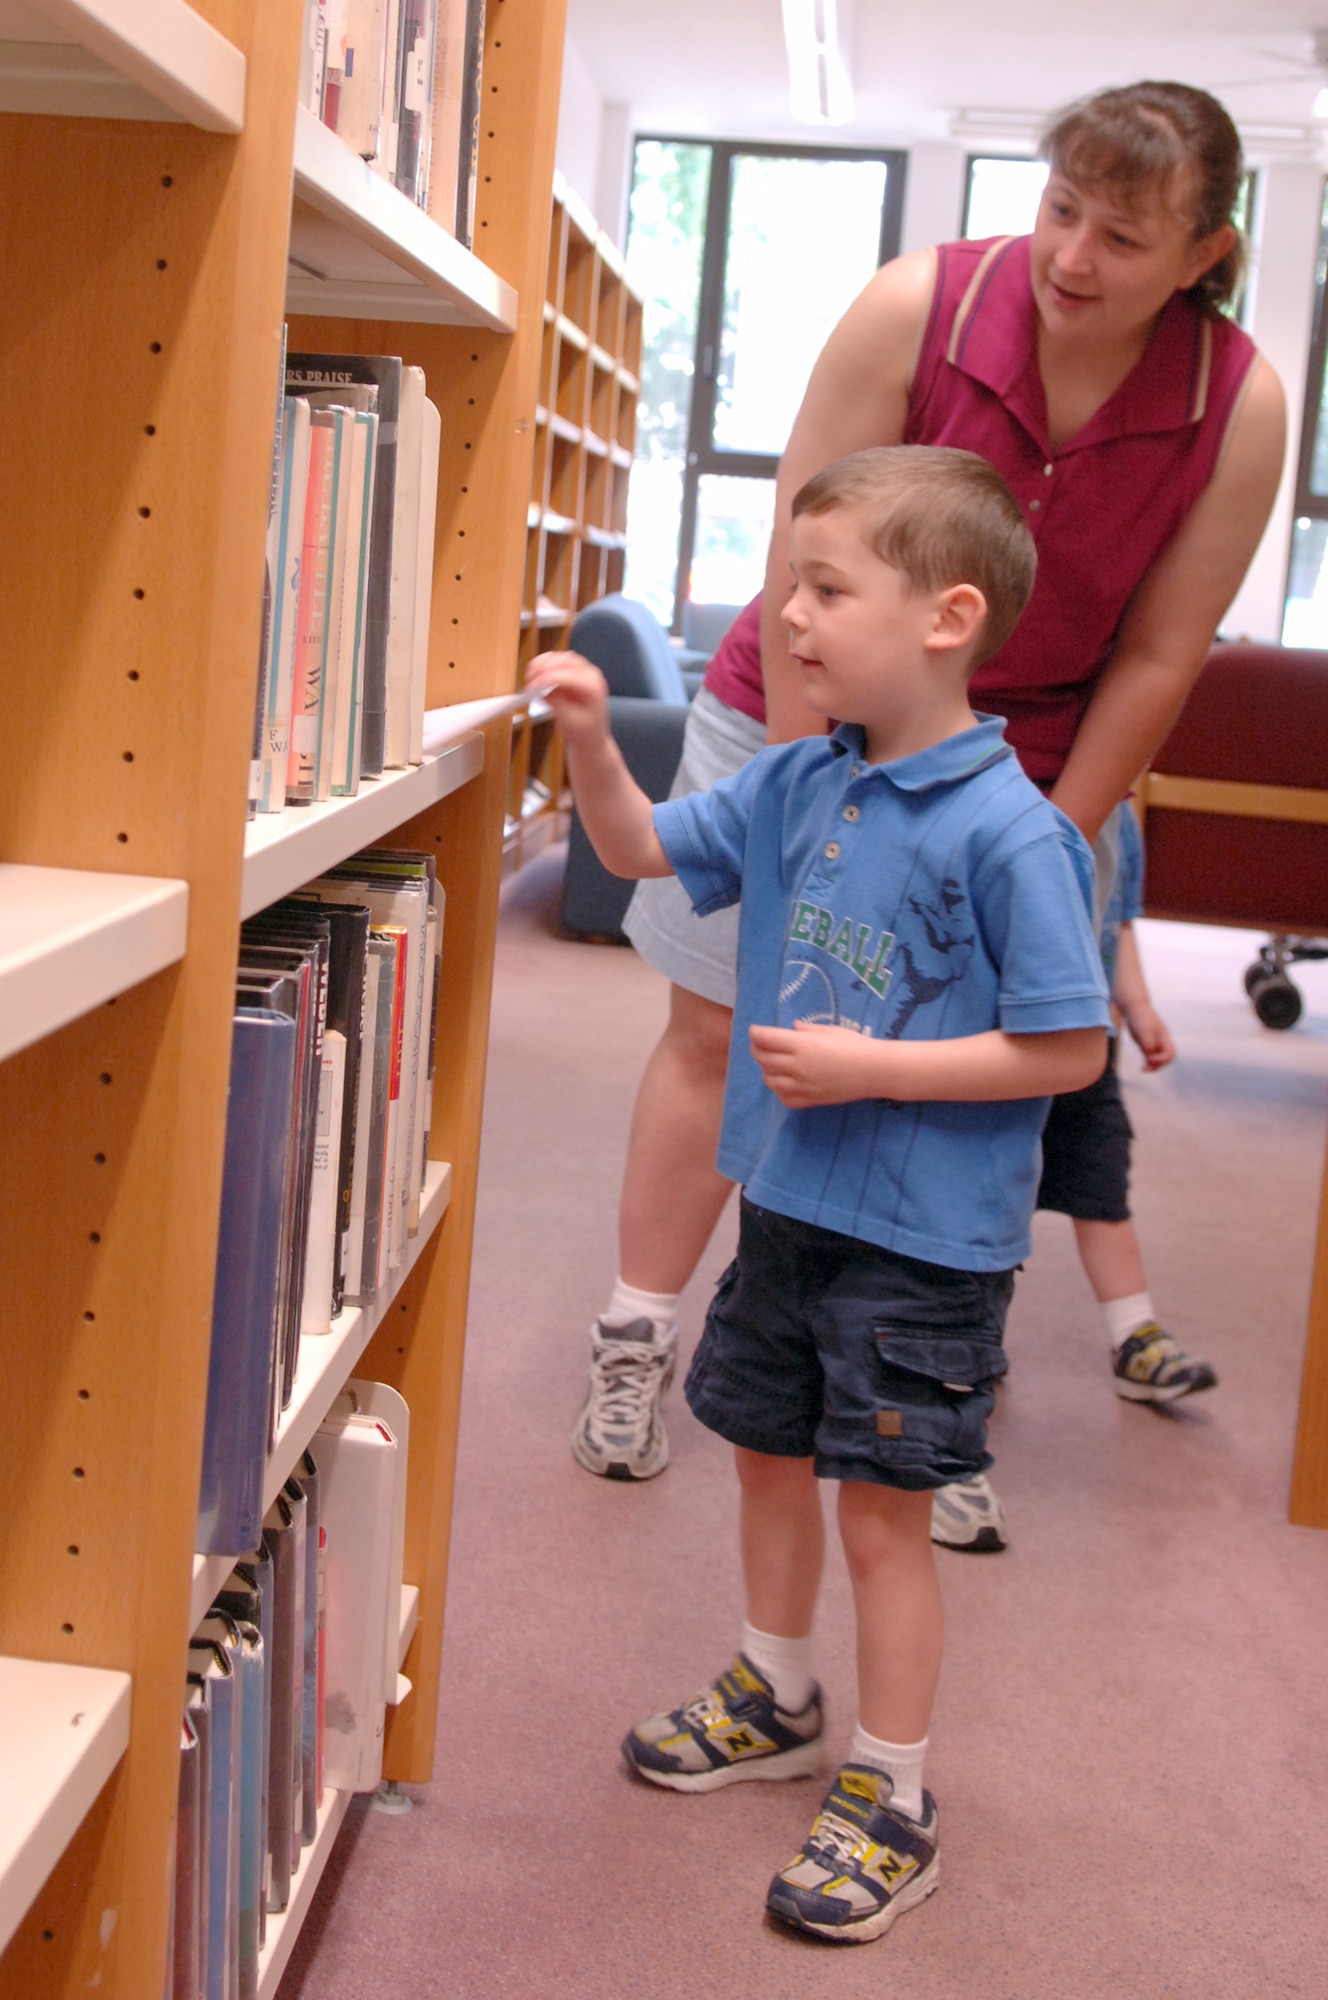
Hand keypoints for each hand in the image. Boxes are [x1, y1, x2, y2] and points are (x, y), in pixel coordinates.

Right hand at [524, 651, 609, 748]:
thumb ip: (556, 702)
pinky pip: (559, 661)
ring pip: (561, 657)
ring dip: (544, 663)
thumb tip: (539, 688)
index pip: (567, 676)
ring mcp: (583, 672)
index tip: (530, 687)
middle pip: (565, 660)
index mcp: (593, 688)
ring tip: (530, 675)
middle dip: (545, 666)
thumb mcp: (568, 721)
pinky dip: (546, 664)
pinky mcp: (574, 673)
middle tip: (528, 677)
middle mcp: (590, 675)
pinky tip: (535, 674)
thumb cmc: (583, 732)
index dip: (546, 679)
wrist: (591, 738)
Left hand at [749, 1020, 883, 1107]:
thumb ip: (806, 1030)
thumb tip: (791, 1028)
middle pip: (763, 1058)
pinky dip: (779, 1090)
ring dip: (766, 1070)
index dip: (755, 1033)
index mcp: (802, 1045)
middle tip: (760, 1044)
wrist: (875, 1071)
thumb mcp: (829, 1030)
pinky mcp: (810, 1100)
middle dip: (757, 1049)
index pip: (765, 1039)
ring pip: (769, 1080)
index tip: (755, 1030)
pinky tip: (785, 1082)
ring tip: (772, 1064)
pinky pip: (784, 1098)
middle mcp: (797, 1066)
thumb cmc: (855, 1045)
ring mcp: (802, 1086)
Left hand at [1121, 1000, 1173, 1070]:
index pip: (1170, 1053)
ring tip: (1144, 1069)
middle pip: (1166, 1058)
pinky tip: (1142, 1067)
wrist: (1133, 1008)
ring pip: (1158, 1058)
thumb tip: (1151, 1060)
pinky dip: (1148, 1062)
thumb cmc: (1140, 1019)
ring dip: (1153, 1065)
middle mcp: (1161, 1041)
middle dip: (1159, 1065)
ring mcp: (1154, 1042)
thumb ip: (1148, 1046)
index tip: (1150, 1060)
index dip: (1162, 1059)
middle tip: (1146, 1069)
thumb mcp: (1144, 1033)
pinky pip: (1150, 1055)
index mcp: (1164, 1037)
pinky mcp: (1146, 1043)